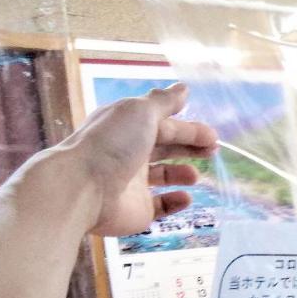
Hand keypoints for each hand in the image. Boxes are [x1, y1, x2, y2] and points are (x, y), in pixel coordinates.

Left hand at [66, 83, 217, 236]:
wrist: (84, 188)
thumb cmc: (112, 144)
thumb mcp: (141, 112)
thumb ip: (164, 101)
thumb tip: (183, 88)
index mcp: (128, 128)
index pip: (164, 125)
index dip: (189, 129)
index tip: (213, 136)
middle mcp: (129, 153)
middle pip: (164, 147)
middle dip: (189, 147)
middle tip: (212, 151)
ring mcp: (132, 183)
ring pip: (162, 176)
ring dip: (182, 173)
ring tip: (194, 176)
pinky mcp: (137, 209)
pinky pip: (161, 206)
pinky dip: (175, 201)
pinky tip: (185, 197)